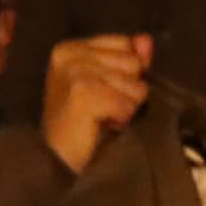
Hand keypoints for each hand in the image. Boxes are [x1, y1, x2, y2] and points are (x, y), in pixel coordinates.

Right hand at [39, 33, 154, 172]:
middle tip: (102, 110)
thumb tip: (146, 40)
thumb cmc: (84, 126)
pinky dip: (120, 119)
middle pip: (133, 63)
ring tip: (102, 118)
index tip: (102, 94)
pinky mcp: (81, 93)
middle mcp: (68, 54)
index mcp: (71, 47)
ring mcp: (73, 72)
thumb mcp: (109, 84)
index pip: (125, 45)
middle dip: (126, 91)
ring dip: (125, 107)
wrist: (59, 164)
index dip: (124, 74)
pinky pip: (126, 103)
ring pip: (133, 84)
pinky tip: (100, 126)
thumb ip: (129, 58)